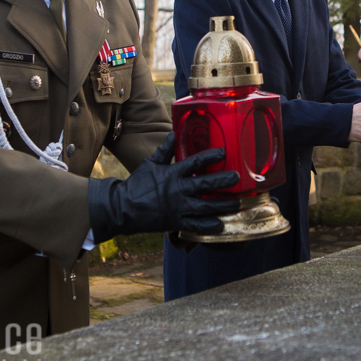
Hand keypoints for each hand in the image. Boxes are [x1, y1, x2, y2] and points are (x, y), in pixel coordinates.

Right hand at [88, 133, 239, 241]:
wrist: (123, 208)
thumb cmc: (137, 184)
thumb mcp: (150, 164)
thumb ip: (164, 151)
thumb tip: (173, 134)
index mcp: (172, 174)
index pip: (195, 162)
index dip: (210, 156)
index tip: (224, 152)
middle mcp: (177, 190)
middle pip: (205, 185)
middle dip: (223, 181)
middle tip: (237, 178)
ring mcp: (178, 208)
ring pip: (205, 207)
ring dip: (223, 205)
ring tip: (237, 203)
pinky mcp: (176, 222)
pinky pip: (195, 225)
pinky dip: (209, 226)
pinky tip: (221, 225)